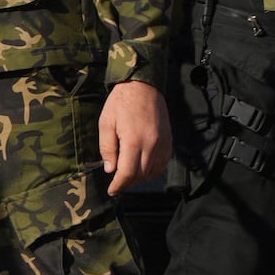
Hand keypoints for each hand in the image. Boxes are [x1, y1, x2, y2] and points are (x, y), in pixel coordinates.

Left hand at [99, 79, 170, 194]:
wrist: (143, 84)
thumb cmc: (121, 101)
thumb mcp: (106, 122)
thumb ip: (107, 148)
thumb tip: (110, 169)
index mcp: (133, 140)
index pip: (128, 173)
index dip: (119, 185)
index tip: (112, 190)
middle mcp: (151, 144)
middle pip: (141, 175)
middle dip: (128, 183)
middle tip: (117, 182)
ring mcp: (162, 143)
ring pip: (153, 171)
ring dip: (140, 178)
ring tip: (129, 176)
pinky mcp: (168, 140)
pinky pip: (163, 163)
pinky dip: (153, 170)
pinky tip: (143, 168)